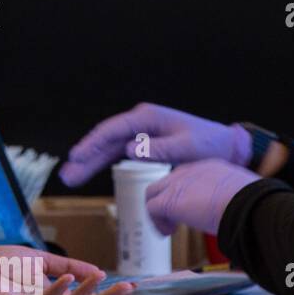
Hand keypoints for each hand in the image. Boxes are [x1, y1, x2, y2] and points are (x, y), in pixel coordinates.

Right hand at [60, 103, 251, 186]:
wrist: (226, 146)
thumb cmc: (210, 144)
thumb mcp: (189, 147)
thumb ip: (160, 149)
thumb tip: (129, 150)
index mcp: (148, 118)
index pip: (114, 130)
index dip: (93, 143)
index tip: (76, 156)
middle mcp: (140, 122)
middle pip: (105, 139)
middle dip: (85, 157)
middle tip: (67, 174)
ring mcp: (139, 132)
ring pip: (107, 147)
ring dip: (89, 162)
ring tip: (70, 176)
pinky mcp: (141, 143)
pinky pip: (115, 151)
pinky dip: (101, 162)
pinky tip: (86, 170)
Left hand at [144, 158, 260, 235]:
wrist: (252, 205)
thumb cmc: (256, 204)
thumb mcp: (244, 194)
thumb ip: (233, 197)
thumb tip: (236, 212)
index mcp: (211, 167)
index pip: (187, 176)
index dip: (185, 192)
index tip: (190, 207)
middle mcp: (191, 171)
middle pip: (166, 182)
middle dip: (166, 199)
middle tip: (175, 219)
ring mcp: (178, 184)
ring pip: (153, 193)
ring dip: (158, 211)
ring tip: (170, 228)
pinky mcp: (170, 201)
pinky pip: (151, 209)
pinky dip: (157, 223)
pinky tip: (168, 233)